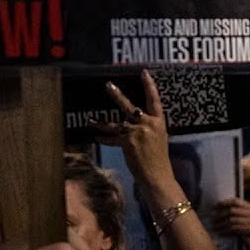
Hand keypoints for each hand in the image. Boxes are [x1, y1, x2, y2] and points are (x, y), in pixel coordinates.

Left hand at [93, 70, 173, 190]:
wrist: (158, 175)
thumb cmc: (158, 160)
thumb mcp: (158, 139)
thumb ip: (148, 129)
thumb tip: (134, 123)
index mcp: (159, 122)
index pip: (154, 100)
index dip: (149, 85)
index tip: (144, 73)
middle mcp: (148, 124)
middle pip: (130, 107)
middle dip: (117, 96)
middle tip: (108, 85)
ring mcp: (137, 132)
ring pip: (115, 123)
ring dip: (100, 123)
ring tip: (90, 119)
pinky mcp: (128, 142)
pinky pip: (112, 139)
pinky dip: (103, 139)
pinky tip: (96, 137)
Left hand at [213, 198, 249, 249]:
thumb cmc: (249, 231)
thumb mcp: (245, 219)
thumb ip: (237, 213)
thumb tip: (220, 207)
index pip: (237, 202)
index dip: (225, 203)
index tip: (215, 206)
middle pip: (233, 211)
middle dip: (221, 214)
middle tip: (213, 219)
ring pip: (232, 220)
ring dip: (221, 224)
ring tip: (215, 227)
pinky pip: (234, 229)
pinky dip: (225, 230)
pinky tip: (220, 232)